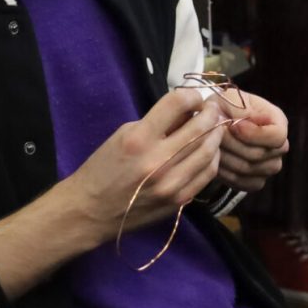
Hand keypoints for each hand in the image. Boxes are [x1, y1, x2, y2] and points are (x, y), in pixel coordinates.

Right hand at [66, 87, 224, 239]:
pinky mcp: (179, 200)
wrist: (91, 211)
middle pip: (200, 127)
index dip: (191, 95)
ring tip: (215, 128)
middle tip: (212, 109)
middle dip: (211, 113)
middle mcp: (158, 161)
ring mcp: (171, 183)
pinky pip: (207, 174)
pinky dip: (212, 158)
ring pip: (209, 151)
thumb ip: (157, 122)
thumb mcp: (123, 134)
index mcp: (138, 139)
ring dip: (216, 135)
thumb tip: (188, 111)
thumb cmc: (103, 168)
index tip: (194, 98)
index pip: (177, 103)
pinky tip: (210, 151)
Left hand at [213, 90, 289, 192]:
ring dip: (227, 158)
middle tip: (214, 134)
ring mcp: (269, 166)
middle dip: (234, 145)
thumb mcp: (230, 98)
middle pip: (262, 155)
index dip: (255, 134)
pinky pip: (243, 183)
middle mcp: (279, 147)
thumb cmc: (225, 107)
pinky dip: (226, 174)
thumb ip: (239, 109)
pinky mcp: (256, 181)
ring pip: (250, 170)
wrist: (215, 122)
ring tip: (212, 145)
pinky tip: (215, 160)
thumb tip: (244, 123)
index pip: (277, 136)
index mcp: (278, 122)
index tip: (232, 126)